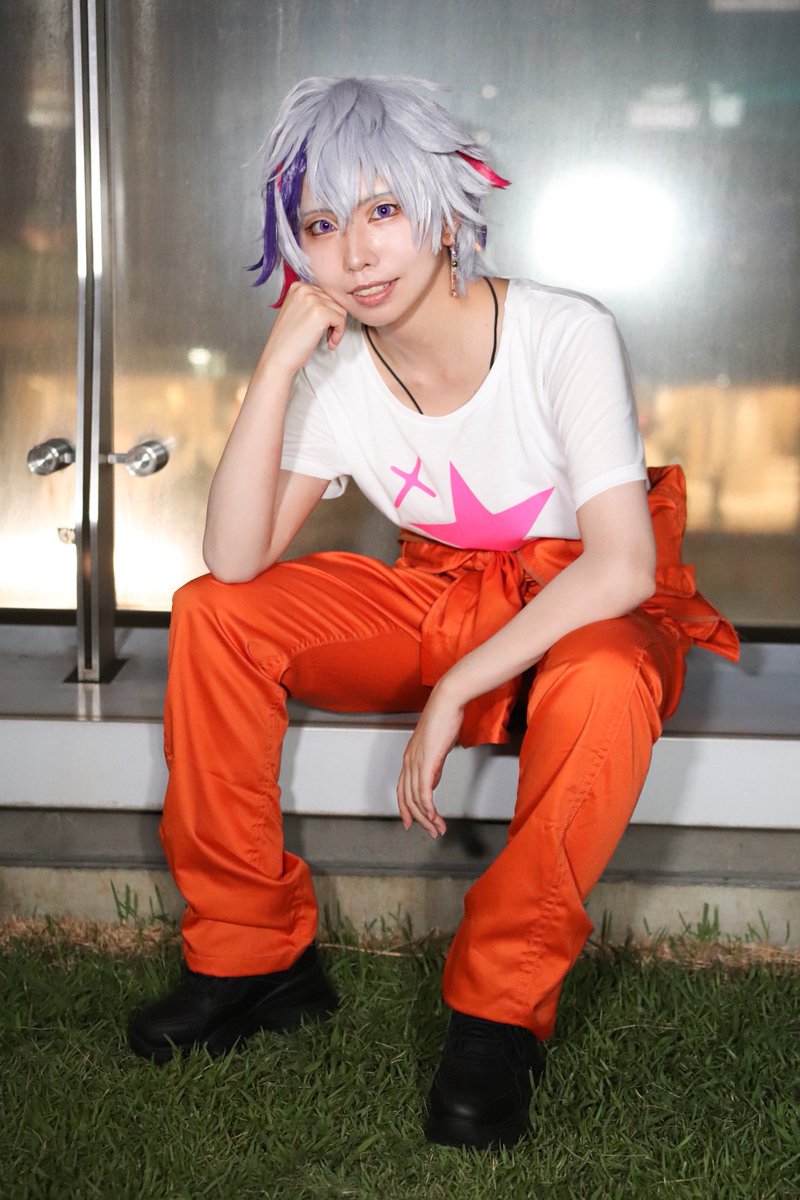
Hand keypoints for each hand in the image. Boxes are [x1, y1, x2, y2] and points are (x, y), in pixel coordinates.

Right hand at [259, 281, 348, 376]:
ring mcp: (313, 300)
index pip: (325, 294)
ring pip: (340, 310)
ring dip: (338, 328)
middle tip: (326, 335)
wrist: (278, 356)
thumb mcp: (297, 312)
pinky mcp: (321, 313)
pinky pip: (341, 320)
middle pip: (334, 301)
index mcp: (298, 287)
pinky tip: (329, 343)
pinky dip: (339, 334)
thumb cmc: (287, 339)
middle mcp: (305, 289)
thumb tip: (333, 304)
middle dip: (333, 320)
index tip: (323, 327)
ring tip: (328, 340)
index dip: (328, 312)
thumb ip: (311, 303)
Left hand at [396, 683, 463, 838]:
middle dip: (418, 819)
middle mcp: (409, 762)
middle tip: (431, 833)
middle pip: (407, 799)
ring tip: (438, 829)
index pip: (403, 790)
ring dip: (427, 818)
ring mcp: (415, 762)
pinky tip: (434, 816)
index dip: (406, 809)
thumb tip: (432, 782)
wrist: (447, 702)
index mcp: (410, 759)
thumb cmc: (444, 720)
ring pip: (415, 798)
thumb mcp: (437, 749)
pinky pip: (423, 791)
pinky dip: (428, 807)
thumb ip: (433, 767)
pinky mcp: (426, 761)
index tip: (412, 823)